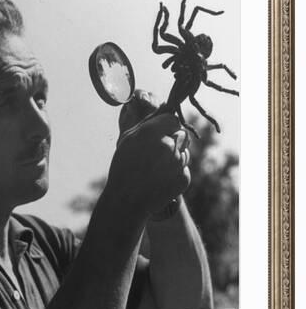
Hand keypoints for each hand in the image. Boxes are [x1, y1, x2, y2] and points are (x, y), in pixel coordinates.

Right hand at [106, 91, 190, 220]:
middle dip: (172, 139)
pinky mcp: (184, 178)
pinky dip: (175, 172)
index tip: (159, 133)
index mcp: (152, 132)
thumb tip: (164, 107)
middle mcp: (168, 145)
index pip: (173, 119)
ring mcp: (178, 163)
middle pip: (181, 134)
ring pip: (184, 151)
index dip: (166, 126)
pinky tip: (160, 178)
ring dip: (175, 156)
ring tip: (156, 167)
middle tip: (157, 152)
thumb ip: (148, 122)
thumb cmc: (123, 166)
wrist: (126, 201)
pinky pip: (184, 168)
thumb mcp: (128, 138)